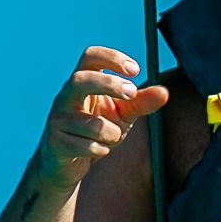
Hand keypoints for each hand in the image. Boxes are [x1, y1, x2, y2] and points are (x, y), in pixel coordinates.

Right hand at [37, 45, 168, 190]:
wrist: (69, 164)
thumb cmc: (97, 131)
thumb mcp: (123, 114)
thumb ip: (141, 102)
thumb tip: (164, 92)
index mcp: (82, 82)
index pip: (90, 56)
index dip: (112, 57)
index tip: (135, 70)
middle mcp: (65, 96)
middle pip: (80, 79)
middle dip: (108, 85)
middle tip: (131, 94)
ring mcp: (57, 119)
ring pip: (90, 123)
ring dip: (111, 133)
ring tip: (111, 137)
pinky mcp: (55, 143)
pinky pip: (86, 146)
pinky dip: (101, 150)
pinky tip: (97, 151)